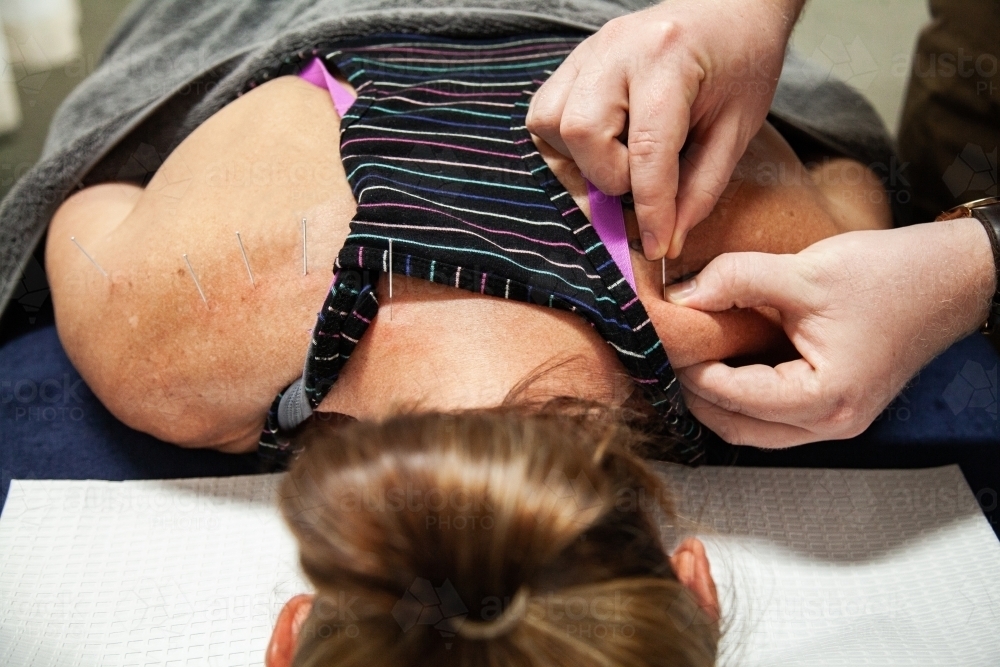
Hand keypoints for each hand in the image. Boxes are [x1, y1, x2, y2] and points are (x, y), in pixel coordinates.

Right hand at [527, 0, 803, 259]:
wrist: (732, 7)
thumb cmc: (742, 64)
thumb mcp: (737, 130)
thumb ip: (699, 189)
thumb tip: (663, 241)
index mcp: (668, 57)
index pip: (647, 150)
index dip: (649, 209)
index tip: (653, 248)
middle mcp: (618, 48)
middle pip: (582, 132)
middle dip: (608, 179)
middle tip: (637, 194)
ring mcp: (589, 51)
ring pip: (550, 123)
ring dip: (579, 163)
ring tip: (616, 171)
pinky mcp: (574, 61)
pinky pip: (545, 113)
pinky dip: (566, 146)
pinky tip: (598, 153)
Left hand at [664, 219, 995, 446]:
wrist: (952, 277)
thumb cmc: (893, 276)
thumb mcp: (805, 272)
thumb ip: (736, 280)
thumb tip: (681, 295)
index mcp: (824, 399)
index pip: (732, 397)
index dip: (690, 367)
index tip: (664, 338)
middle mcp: (830, 424)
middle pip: (736, 428)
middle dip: (695, 393)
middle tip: (669, 352)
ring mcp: (835, 422)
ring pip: (753, 429)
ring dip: (717, 399)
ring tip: (690, 356)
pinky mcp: (835, 407)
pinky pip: (773, 416)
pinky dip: (743, 394)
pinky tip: (725, 360)